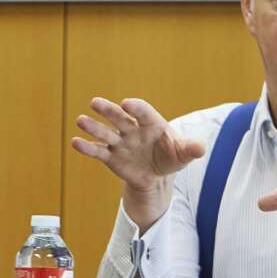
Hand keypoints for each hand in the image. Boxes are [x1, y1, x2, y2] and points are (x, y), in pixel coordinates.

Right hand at [72, 97, 204, 228]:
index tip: (126, 104)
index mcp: (151, 123)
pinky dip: (87, 147)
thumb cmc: (170, 156)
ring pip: (105, 133)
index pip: (142, 111)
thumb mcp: (182, 154)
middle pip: (119, 117)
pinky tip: (76, 142)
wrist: (157, 174)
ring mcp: (120, 142)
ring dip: (93, 127)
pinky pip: (98, 151)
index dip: (135, 107)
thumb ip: (190, 149)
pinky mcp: (111, 157)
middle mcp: (132, 129)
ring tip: (80, 120)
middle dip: (108, 110)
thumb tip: (201, 148)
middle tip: (95, 103)